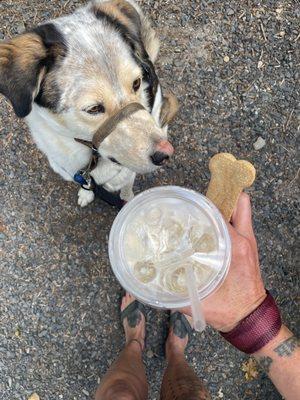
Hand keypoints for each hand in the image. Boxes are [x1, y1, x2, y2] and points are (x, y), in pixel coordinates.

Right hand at [182, 193, 266, 331]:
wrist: (250, 318)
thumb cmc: (231, 310)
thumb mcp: (202, 303)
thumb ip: (178, 296)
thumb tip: (155, 285)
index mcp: (236, 248)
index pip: (222, 215)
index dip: (206, 205)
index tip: (190, 203)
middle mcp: (244, 239)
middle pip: (237, 204)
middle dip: (219, 196)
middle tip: (196, 202)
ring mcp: (248, 241)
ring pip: (240, 211)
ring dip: (224, 206)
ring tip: (201, 209)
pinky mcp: (248, 246)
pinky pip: (239, 223)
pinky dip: (227, 218)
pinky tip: (209, 225)